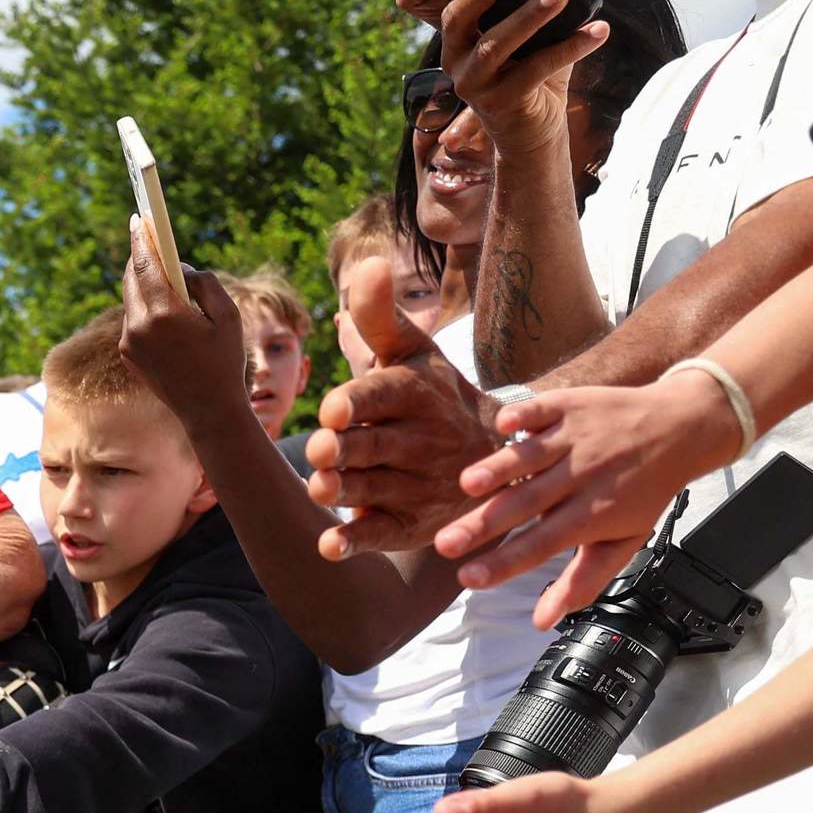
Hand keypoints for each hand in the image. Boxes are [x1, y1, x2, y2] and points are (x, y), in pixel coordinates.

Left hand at [119, 230, 249, 429]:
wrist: (208, 411)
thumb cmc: (224, 361)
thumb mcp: (227, 316)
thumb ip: (203, 283)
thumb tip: (179, 268)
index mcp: (164, 314)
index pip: (145, 264)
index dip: (141, 239)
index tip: (139, 219)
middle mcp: (138, 327)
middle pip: (132, 279)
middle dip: (141, 257)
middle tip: (148, 237)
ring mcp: (129, 343)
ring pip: (131, 299)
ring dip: (143, 282)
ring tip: (158, 268)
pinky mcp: (128, 355)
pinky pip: (133, 320)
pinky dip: (144, 306)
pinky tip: (160, 302)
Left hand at [301, 259, 493, 553]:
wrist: (491, 453)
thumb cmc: (432, 391)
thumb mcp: (411, 350)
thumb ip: (380, 315)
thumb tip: (366, 266)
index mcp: (415, 394)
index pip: (382, 395)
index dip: (356, 403)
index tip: (332, 410)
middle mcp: (419, 441)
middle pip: (373, 446)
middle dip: (346, 450)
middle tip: (322, 451)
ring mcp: (417, 486)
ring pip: (374, 490)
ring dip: (345, 491)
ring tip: (320, 489)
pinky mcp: (414, 525)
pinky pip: (385, 535)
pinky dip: (357, 541)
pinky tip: (331, 546)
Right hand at [409, 0, 608, 158]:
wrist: (535, 130)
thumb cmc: (530, 68)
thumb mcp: (524, 28)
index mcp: (455, 31)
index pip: (417, 0)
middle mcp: (454, 57)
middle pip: (456, 16)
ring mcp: (473, 84)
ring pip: (494, 45)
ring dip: (529, 15)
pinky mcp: (501, 105)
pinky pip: (536, 70)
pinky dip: (570, 47)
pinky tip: (598, 31)